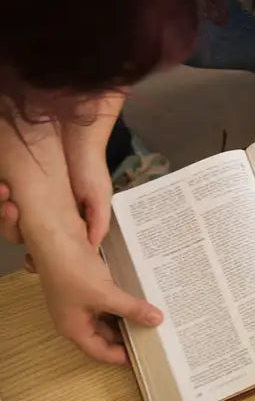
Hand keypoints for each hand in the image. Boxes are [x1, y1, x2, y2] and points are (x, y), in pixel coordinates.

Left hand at [0, 126, 114, 261]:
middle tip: (12, 210)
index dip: (34, 257)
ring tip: (5, 194)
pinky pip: (2, 199)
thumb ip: (97, 224)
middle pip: (16, 233)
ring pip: (5, 217)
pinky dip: (1, 197)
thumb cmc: (90, 170)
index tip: (29, 261)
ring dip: (2, 212)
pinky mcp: (14, 185)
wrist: (79, 139)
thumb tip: (89, 251)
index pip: (41, 245)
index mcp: (59, 221)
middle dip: (10, 226)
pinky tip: (5, 188)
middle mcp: (38, 213)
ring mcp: (24, 199)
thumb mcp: (99, 198)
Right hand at [30, 218, 161, 363]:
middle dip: (126, 336)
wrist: (56, 240)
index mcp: (73, 327)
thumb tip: (155, 320)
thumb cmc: (71, 271)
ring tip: (151, 318)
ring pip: (107, 317)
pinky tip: (139, 298)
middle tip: (151, 336)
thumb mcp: (106, 294)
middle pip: (104, 335)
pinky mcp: (86, 285)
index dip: (119, 356)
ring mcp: (80, 301)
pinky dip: (123, 302)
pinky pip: (108, 300)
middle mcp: (75, 317)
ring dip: (126, 317)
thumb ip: (131, 308)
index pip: (99, 351)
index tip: (140, 358)